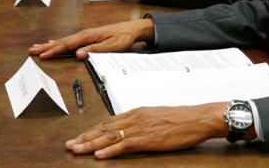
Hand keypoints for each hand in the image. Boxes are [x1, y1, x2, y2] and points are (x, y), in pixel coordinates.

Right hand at [29, 18, 154, 58]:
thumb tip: (78, 54)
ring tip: (38, 47)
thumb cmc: (123, 38)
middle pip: (62, 42)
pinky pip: (70, 40)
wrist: (132, 29)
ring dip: (50, 45)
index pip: (67, 45)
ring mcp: (86, 35)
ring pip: (64, 41)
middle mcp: (84, 34)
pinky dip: (60, 42)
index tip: (42, 56)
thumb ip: (94, 50)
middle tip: (32, 50)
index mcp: (88, 36)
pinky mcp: (88, 37)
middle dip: (47, 47)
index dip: (54, 51)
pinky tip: (55, 42)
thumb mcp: (111, 47)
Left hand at [65, 103, 228, 157]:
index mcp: (138, 112)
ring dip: (91, 144)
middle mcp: (136, 118)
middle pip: (105, 128)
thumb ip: (142, 122)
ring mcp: (142, 128)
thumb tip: (130, 130)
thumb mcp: (158, 117)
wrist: (198, 117)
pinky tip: (99, 156)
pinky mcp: (149, 139)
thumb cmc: (182, 118)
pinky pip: (125, 145)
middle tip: (69, 145)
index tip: (79, 137)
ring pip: (111, 136)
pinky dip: (110, 151)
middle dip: (85, 137)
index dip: (92, 130)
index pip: (109, 121)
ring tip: (77, 150)